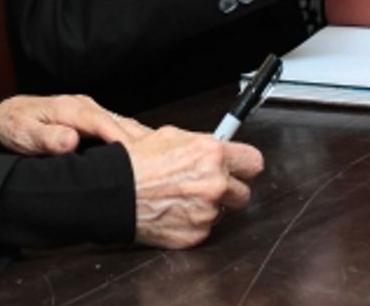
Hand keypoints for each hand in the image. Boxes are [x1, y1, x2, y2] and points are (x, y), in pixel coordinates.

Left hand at [0, 94, 151, 155]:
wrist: (3, 117)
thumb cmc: (12, 127)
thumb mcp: (23, 134)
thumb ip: (45, 138)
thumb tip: (70, 140)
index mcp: (71, 109)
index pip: (103, 124)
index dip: (122, 140)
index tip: (139, 158)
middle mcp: (84, 106)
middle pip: (119, 123)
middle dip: (141, 140)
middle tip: (162, 162)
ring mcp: (89, 112)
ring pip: (122, 125)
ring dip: (140, 140)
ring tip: (161, 160)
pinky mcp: (91, 120)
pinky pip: (116, 129)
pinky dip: (132, 140)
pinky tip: (144, 154)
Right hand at [124, 126, 263, 248]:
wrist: (115, 191)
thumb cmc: (137, 163)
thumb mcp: (172, 135)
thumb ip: (203, 144)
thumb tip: (218, 146)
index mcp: (212, 154)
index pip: (254, 162)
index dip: (244, 166)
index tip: (240, 168)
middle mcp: (215, 183)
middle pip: (244, 193)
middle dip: (229, 189)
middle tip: (209, 185)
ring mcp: (207, 212)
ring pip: (222, 211)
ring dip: (208, 206)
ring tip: (181, 196)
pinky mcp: (197, 234)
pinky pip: (205, 228)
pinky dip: (193, 222)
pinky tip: (175, 210)